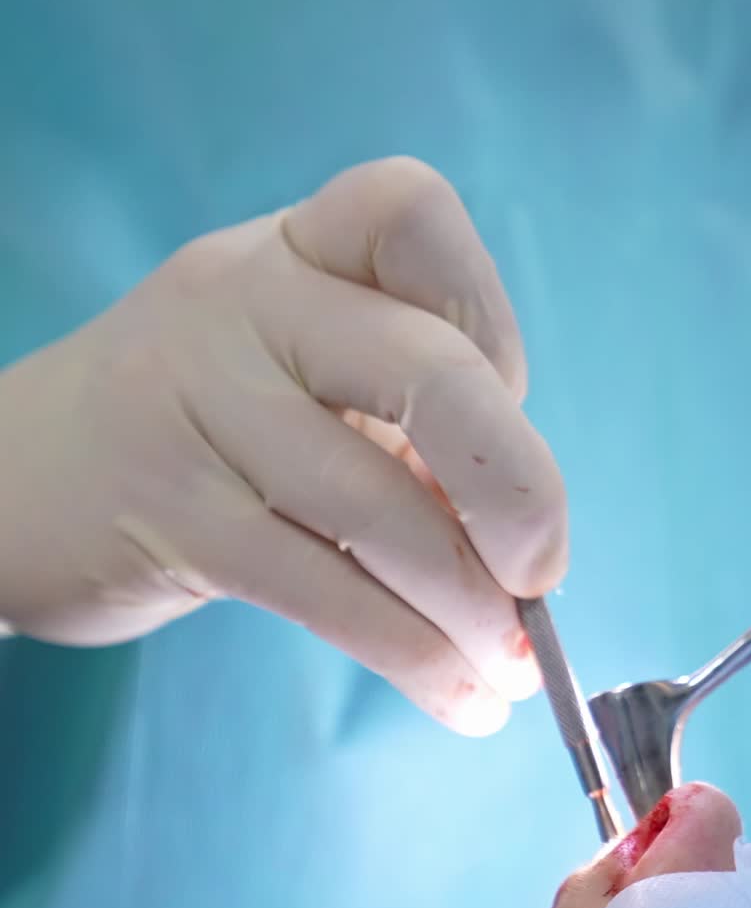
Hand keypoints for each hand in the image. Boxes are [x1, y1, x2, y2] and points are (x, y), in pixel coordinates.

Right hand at [0, 158, 565, 734]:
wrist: (26, 474)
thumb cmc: (220, 418)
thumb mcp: (312, 371)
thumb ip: (418, 417)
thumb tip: (529, 540)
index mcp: (300, 249)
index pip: (410, 212)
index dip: (489, 313)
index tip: (506, 396)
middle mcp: (248, 303)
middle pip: (431, 374)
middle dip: (519, 491)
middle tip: (542, 575)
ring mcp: (200, 407)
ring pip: (381, 513)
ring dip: (473, 613)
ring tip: (511, 671)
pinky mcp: (175, 519)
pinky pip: (326, 594)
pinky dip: (414, 658)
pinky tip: (459, 695)